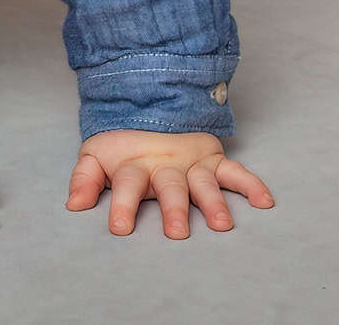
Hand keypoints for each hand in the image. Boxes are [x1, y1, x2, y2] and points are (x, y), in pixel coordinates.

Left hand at [67, 130, 273, 238]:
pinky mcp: (213, 161)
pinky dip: (251, 185)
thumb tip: (73, 205)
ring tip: (221, 225)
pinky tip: (264, 201)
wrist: (149, 106)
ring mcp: (191, 163)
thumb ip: (85, 179)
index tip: (120, 228)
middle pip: (170, 187)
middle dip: (174, 209)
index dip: (122, 204)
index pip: (127, 184)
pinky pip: (235, 172)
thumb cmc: (123, 146)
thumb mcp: (97, 155)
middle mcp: (165, 165)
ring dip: (213, 202)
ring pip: (203, 183)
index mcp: (134, 165)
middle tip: (177, 233)